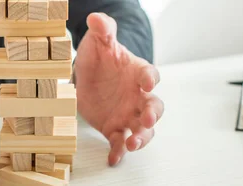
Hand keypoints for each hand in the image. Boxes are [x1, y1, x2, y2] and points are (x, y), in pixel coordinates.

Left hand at [75, 13, 163, 165]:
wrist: (87, 77)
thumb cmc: (99, 58)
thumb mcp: (98, 42)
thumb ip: (102, 30)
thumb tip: (96, 19)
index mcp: (138, 73)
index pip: (151, 75)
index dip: (151, 78)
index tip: (147, 82)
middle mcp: (139, 96)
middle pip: (154, 107)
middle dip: (152, 115)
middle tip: (147, 120)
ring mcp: (129, 114)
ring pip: (143, 130)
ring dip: (141, 138)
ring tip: (133, 144)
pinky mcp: (115, 129)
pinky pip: (120, 142)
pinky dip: (119, 152)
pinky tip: (114, 159)